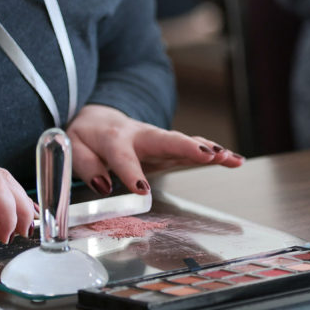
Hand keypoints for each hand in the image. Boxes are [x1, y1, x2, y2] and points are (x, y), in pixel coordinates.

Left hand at [66, 104, 242, 195]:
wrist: (100, 118)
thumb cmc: (88, 137)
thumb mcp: (74, 147)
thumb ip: (86, 165)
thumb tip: (104, 184)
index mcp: (114, 138)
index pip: (122, 156)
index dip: (131, 172)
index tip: (142, 191)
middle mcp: (142, 135)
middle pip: (165, 140)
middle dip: (187, 148)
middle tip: (207, 155)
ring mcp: (160, 140)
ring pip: (186, 142)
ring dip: (208, 150)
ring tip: (228, 157)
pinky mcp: (172, 147)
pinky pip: (195, 149)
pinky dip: (216, 154)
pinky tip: (235, 160)